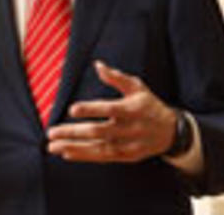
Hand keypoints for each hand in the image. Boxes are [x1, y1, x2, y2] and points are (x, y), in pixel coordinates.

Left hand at [46, 60, 177, 162]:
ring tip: (53, 146)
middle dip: (73, 132)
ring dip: (73, 147)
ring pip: (97, 148)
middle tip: (52, 132)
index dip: (91, 109)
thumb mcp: (138, 87)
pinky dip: (84, 155)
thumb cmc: (149, 105)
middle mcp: (130, 128)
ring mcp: (128, 145)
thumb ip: (117, 77)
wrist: (172, 132)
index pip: (109, 109)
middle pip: (98, 131)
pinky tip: (67, 153)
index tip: (72, 109)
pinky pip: (102, 157)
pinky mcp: (126, 156)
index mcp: (132, 109)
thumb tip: (98, 65)